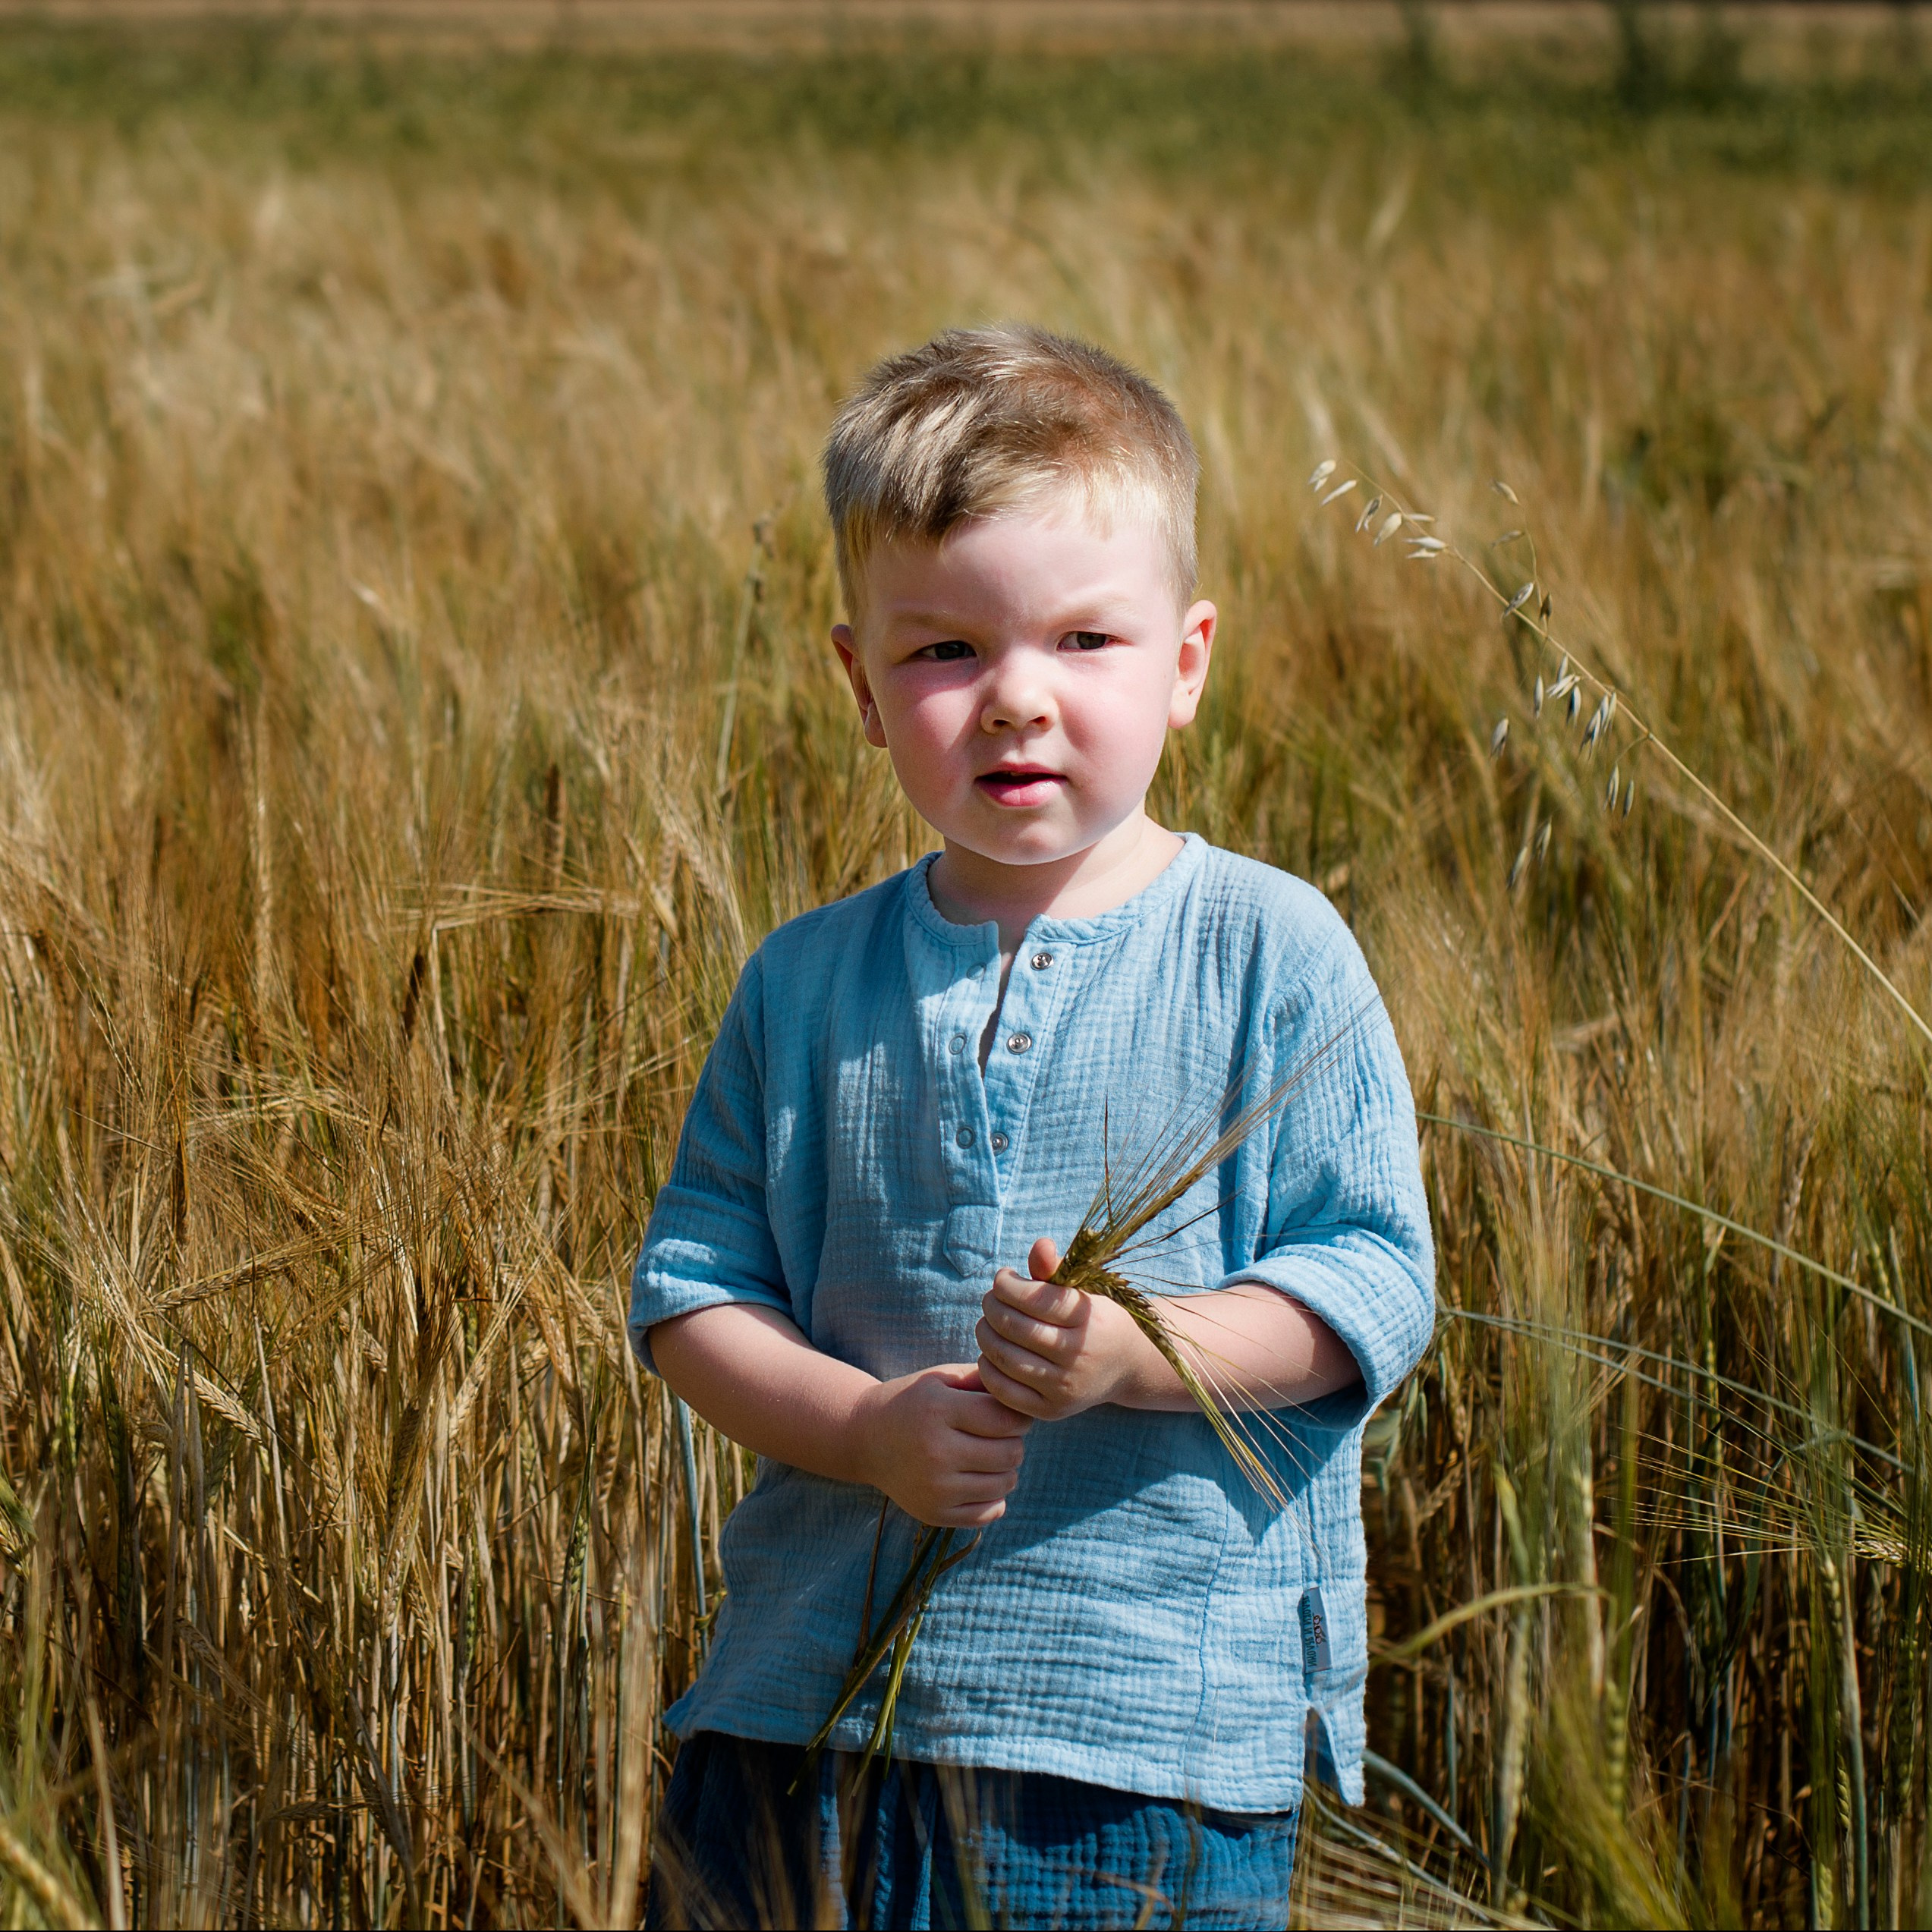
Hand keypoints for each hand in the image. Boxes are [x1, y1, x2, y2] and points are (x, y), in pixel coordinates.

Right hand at [852, 1363, 1032, 1527]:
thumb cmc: (914, 1403)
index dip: (1018, 1416)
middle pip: (1010, 1453)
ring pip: (1005, 1483)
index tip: (1009, 1414)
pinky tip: (978, 1478)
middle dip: (1013, 1442)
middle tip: (999, 1435)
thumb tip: (1024, 1395)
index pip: (1005, 1420)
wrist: (866, 1439)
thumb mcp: (941, 1378)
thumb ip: (983, 1380)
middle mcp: (935, 1452)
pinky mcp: (934, 1514)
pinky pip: (990, 1512)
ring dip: (1006, 1469)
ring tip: (988, 1455)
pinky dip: (994, 1496)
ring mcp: (934, 1488)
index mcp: (938, 1411)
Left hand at [976, 1236, 1157, 1420]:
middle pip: (1014, 1327)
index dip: (1007, 1283)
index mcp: (1089, 1320)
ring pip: (1005, 1357)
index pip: (1033, 1298)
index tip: (1003, 1278)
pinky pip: (1004, 1390)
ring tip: (988, 1322)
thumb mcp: (1084, 1289)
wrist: (1126, 1365)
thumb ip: (1057, 1269)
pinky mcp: (1051, 1410)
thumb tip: (1040, 1245)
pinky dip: (988, 1367)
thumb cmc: (1095, 1318)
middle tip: (991, 1299)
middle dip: (992, 1305)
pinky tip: (991, 1352)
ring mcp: (1065, 1387)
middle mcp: (1080, 1356)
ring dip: (985, 1333)